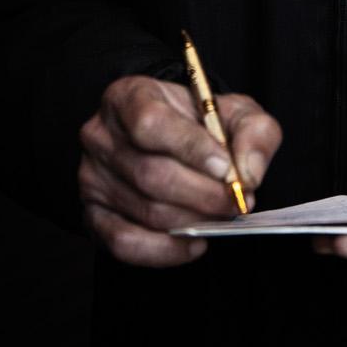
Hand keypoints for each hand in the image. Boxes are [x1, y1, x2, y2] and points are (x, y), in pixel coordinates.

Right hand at [79, 76, 281, 266]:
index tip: (226, 168)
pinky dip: (165, 250)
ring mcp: (92, 177)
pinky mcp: (93, 215)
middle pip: (151, 174)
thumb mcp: (235, 111)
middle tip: (237, 201)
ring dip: (192, 219)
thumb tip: (249, 173)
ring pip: (146, 210)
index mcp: (130, 96)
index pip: (151, 123)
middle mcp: (101, 135)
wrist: (173, 141)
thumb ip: (254, 132)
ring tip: (221, 215)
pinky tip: (195, 242)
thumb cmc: (201, 123)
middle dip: (203, 194)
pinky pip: (125, 243)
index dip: (191, 148)